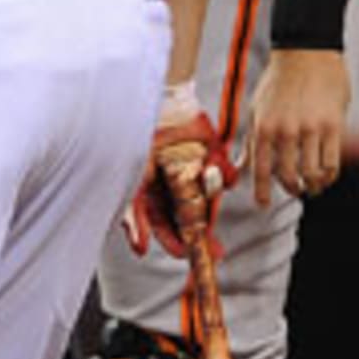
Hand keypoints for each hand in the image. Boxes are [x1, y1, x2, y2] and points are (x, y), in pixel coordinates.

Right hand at [125, 113, 237, 257]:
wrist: (162, 102)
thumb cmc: (139, 140)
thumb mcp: (133, 182)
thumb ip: (134, 216)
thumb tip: (140, 250)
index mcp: (154, 196)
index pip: (166, 229)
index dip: (177, 244)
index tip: (188, 255)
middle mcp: (175, 189)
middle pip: (192, 221)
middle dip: (204, 236)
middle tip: (217, 252)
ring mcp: (196, 175)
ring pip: (209, 200)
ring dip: (209, 192)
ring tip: (205, 170)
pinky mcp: (214, 159)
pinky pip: (225, 177)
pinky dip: (223, 174)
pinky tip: (213, 162)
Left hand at [248, 48, 350, 206]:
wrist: (307, 53)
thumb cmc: (279, 81)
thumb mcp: (257, 108)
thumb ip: (252, 140)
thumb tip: (240, 166)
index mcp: (263, 128)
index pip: (260, 169)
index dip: (260, 191)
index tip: (262, 204)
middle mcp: (285, 132)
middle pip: (288, 176)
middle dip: (292, 189)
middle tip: (296, 190)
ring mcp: (310, 129)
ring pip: (312, 174)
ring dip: (313, 185)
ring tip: (314, 186)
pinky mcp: (333, 126)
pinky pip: (332, 162)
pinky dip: (329, 175)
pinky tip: (327, 175)